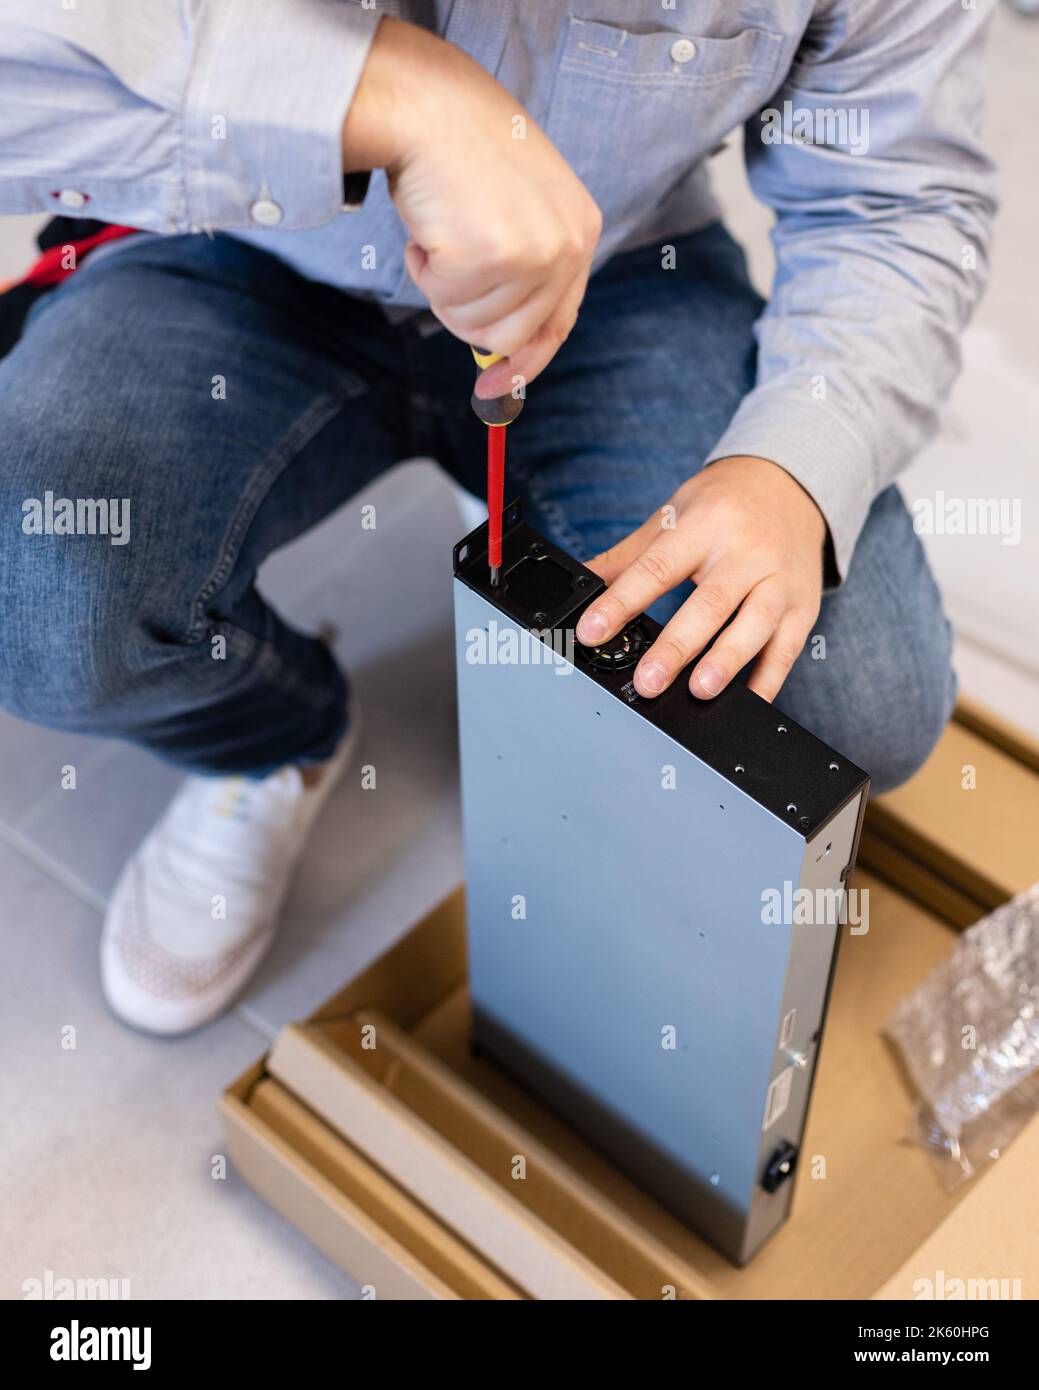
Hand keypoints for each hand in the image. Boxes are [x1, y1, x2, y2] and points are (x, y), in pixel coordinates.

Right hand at [342, 18, 601, 394]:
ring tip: (440, 233)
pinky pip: (445, 300)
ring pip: (476, 324)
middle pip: (512, 335)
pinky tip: (427, 226)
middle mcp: (568, 245)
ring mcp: (535, 251)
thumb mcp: (517, 209)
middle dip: (466, 313)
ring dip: (443, 289)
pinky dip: (423, 271)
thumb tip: (503, 354)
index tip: (494, 387)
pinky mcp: (495, 255)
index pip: (558, 323)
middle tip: (442, 268)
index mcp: (581, 231)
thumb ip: (523, 273)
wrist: (427, 105)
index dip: (524, 362)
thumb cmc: (461, 154)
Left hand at [576, 457, 826, 702]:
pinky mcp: (803, 605)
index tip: (592, 631)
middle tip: (648, 681)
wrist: (789, 484)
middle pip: (710, 602)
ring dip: (728, 660)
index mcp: (704, 525)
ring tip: (700, 690)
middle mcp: (746, 551)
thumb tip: (581, 581)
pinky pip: (787, 647)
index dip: (621, 602)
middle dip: (677, 646)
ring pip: (755, 624)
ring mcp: (780, 579)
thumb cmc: (723, 505)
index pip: (656, 569)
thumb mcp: (671, 516)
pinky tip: (749, 702)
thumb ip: (626, 557)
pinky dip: (769, 679)